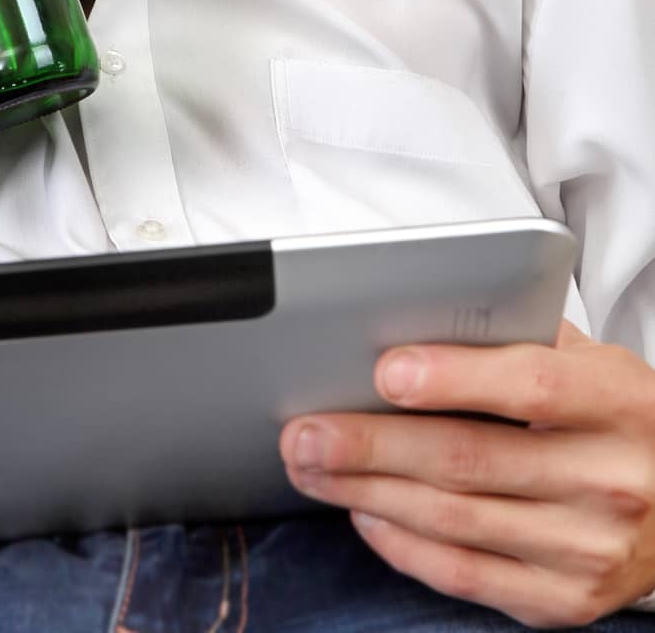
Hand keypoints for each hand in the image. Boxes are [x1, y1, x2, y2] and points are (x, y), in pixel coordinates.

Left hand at [279, 319, 654, 628]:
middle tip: (304, 428)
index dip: (453, 377)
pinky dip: (402, 544)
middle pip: (471, 461)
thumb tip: (412, 320)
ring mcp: (590, 550)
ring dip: (367, 493)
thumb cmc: (615, 417)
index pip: (530, 385)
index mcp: (619, 403)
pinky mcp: (564, 602)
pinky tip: (362, 513)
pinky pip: (464, 576)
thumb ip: (519, 339)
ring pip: (454, 521)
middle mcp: (611, 481)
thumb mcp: (592, 363)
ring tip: (311, 465)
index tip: (384, 369)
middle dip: (372, 444)